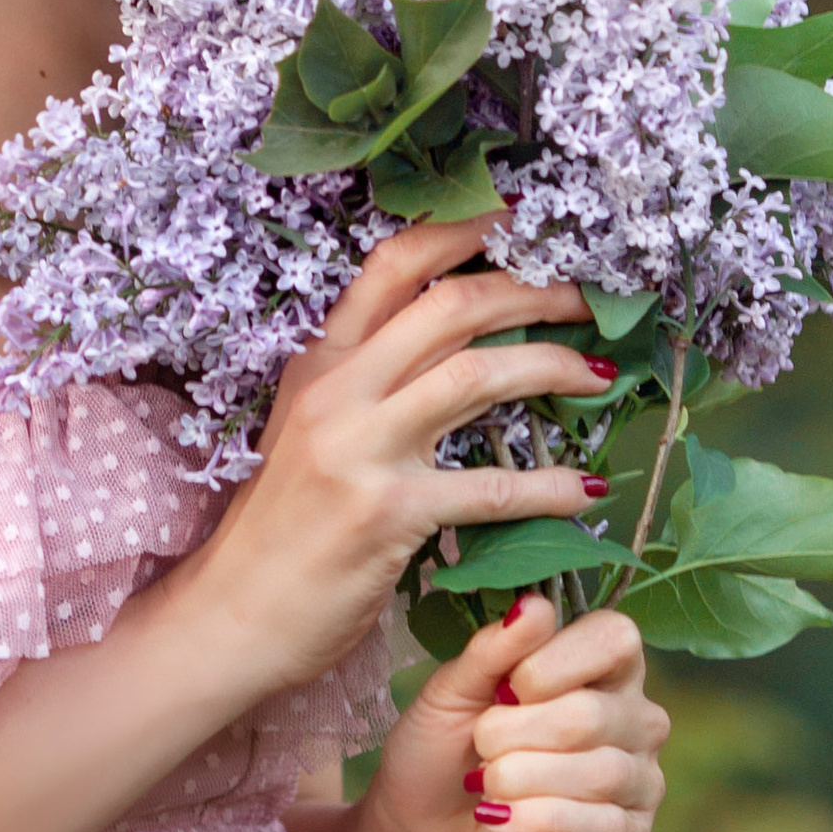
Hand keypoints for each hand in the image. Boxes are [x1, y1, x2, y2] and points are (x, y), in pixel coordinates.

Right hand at [179, 219, 613, 703]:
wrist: (230, 614)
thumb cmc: (279, 528)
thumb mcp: (308, 433)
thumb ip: (366, 385)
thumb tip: (453, 348)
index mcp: (320, 363)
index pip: (394, 265)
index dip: (462, 229)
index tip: (521, 217)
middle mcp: (338, 392)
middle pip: (451, 306)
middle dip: (534, 292)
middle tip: (590, 298)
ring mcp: (360, 449)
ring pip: (477, 376)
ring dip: (553, 366)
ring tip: (602, 374)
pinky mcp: (387, 514)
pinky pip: (489, 488)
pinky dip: (548, 485)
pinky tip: (586, 489)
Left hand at [357, 589, 669, 831]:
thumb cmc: (439, 757)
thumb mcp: (449, 694)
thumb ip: (492, 650)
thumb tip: (536, 605)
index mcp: (599, 668)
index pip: (616, 638)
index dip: (553, 663)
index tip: (505, 688)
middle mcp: (633, 718)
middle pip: (594, 713)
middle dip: (515, 733)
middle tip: (481, 748)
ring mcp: (638, 781)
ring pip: (602, 771)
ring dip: (522, 780)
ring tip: (487, 786)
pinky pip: (605, 828)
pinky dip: (539, 823)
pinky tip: (502, 822)